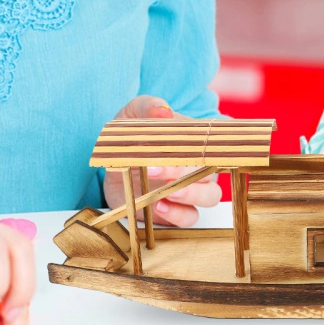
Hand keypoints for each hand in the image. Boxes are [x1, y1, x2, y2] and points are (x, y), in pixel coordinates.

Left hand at [102, 95, 221, 226]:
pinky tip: (158, 206)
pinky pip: (190, 217)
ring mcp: (190, 189)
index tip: (167, 149)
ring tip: (166, 193)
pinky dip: (178, 214)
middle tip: (153, 169)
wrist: (112, 162)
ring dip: (191, 196)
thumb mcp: (134, 112)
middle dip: (185, 172)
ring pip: (211, 197)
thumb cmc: (131, 132)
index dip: (196, 148)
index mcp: (195, 140)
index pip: (209, 143)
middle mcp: (198, 165)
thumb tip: (164, 111)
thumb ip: (149, 106)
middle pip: (210, 172)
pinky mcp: (176, 210)